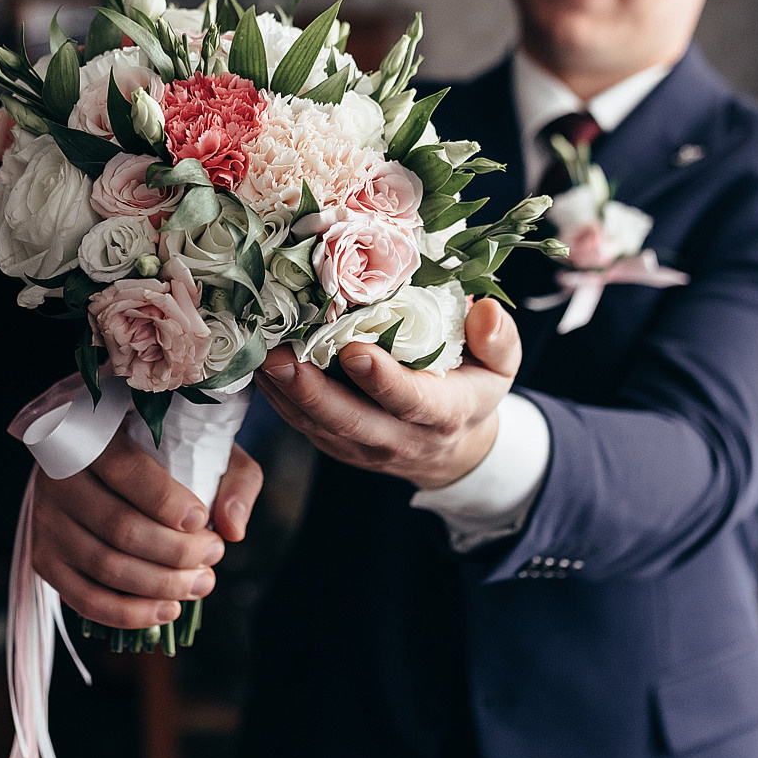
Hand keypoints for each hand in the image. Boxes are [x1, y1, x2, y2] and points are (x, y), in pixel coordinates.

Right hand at [30, 427, 263, 629]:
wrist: (104, 462)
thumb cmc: (165, 454)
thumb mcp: (205, 447)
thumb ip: (232, 478)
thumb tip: (233, 527)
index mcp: (92, 436)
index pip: (125, 470)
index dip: (166, 502)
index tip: (201, 521)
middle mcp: (59, 478)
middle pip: (119, 527)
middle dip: (176, 552)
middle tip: (213, 556)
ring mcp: (47, 521)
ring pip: (105, 566)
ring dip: (160, 585)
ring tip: (200, 584)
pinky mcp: (44, 559)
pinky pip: (84, 599)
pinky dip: (128, 613)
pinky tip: (166, 611)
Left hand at [256, 297, 520, 490]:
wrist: (452, 446)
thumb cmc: (472, 388)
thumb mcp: (500, 365)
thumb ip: (497, 339)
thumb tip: (484, 309)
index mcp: (444, 414)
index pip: (412, 401)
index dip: (383, 380)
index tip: (354, 351)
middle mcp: (400, 438)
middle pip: (352, 422)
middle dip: (314, 393)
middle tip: (281, 361)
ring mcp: (363, 447)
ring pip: (319, 427)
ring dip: (285, 396)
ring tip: (258, 359)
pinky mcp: (336, 445)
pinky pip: (303, 426)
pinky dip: (278, 400)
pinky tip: (257, 368)